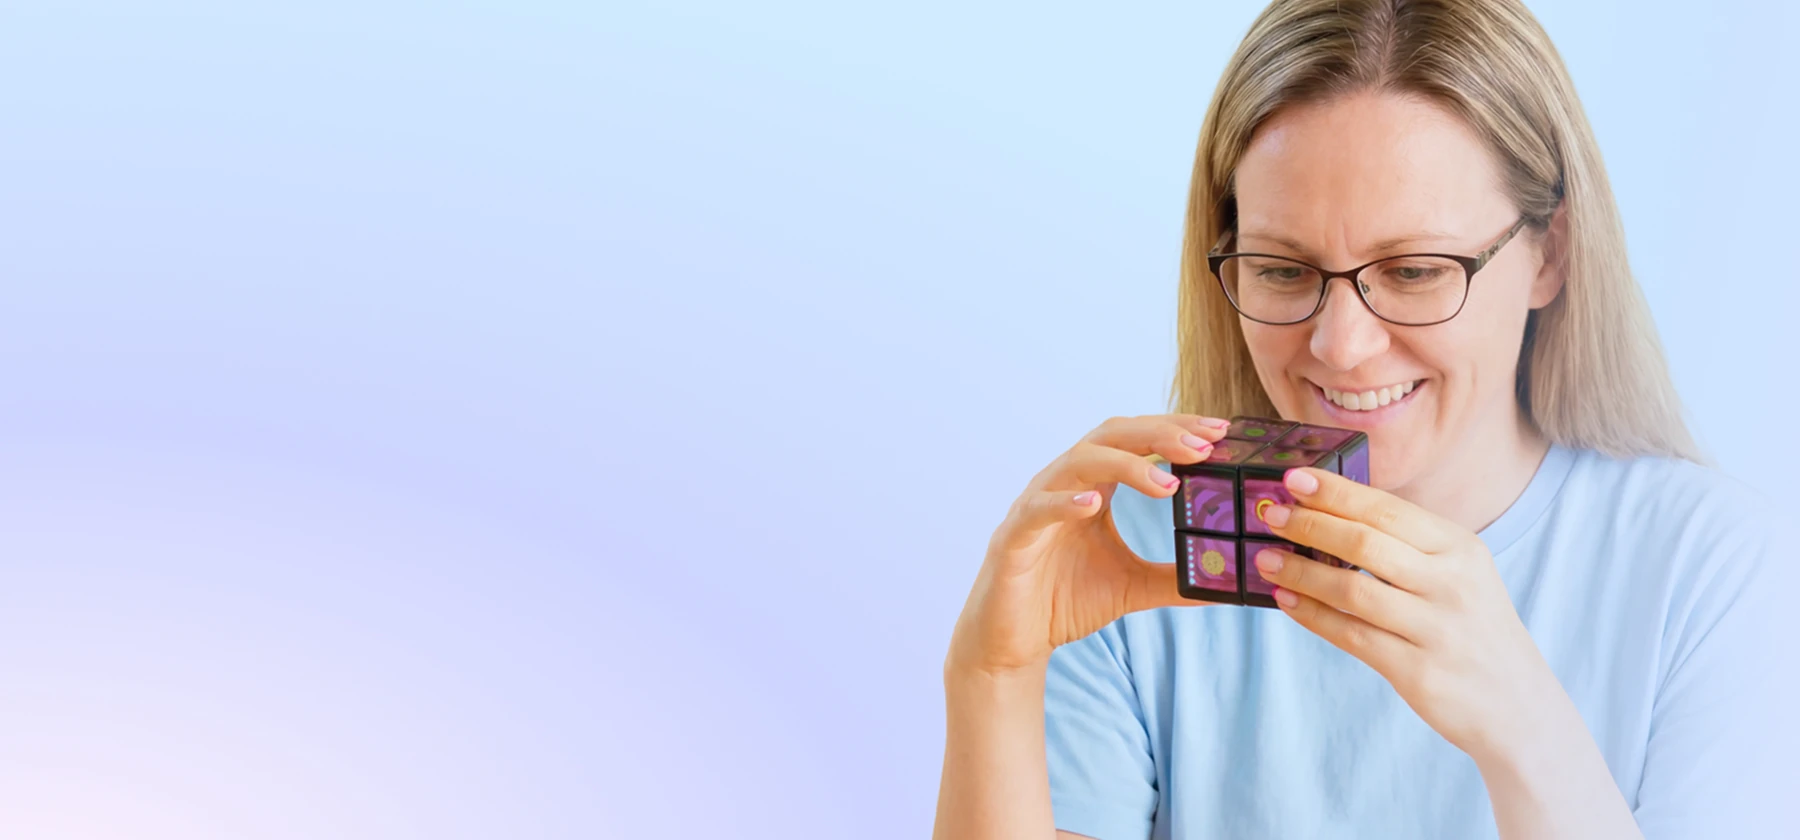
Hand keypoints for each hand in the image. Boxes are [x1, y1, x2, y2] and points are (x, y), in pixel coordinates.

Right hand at [946, 414, 1230, 676]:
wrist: (1011, 643)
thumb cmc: (1062, 601)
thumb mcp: (1133, 587)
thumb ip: (1175, 578)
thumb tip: (1228, 582)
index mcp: (1093, 487)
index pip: (1136, 441)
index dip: (1175, 430)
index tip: (1220, 432)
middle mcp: (1064, 484)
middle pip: (1111, 436)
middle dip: (1158, 435)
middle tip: (1203, 446)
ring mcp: (1036, 506)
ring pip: (1077, 462)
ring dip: (1124, 465)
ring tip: (1166, 482)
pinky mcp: (1013, 538)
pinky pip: (1037, 510)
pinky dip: (1063, 501)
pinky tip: (1091, 503)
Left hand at [1250, 467, 1566, 762]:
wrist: (1516, 704)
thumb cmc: (1473, 628)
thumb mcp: (1460, 574)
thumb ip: (1408, 546)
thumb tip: (1333, 513)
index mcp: (1460, 549)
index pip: (1388, 510)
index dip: (1336, 493)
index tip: (1293, 479)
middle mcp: (1452, 584)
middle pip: (1366, 544)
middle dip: (1311, 525)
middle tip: (1270, 514)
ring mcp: (1436, 629)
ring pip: (1352, 591)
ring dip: (1301, 571)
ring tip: (1264, 558)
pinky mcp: (1418, 671)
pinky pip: (1352, 636)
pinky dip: (1312, 615)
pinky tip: (1286, 599)